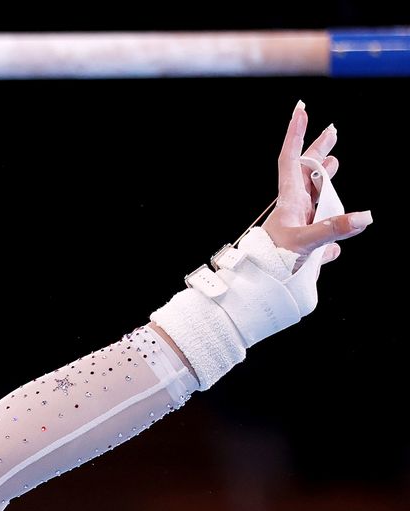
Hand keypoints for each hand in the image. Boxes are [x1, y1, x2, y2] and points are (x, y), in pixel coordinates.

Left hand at [263, 101, 370, 266]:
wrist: (257, 287)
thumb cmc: (271, 262)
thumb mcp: (304, 242)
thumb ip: (333, 228)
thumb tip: (365, 217)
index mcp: (289, 201)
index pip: (291, 160)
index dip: (296, 135)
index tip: (301, 111)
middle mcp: (293, 209)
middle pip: (306, 172)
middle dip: (318, 150)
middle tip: (331, 130)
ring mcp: (298, 225)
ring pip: (314, 196)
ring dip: (324, 179)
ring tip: (334, 163)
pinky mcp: (303, 245)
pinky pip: (320, 234)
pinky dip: (330, 234)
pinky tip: (334, 245)